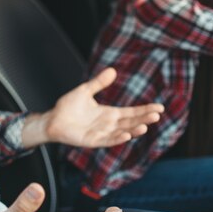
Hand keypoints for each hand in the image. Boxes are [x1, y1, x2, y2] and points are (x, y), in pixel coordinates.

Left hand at [23, 67, 162, 148]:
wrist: (53, 119)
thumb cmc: (68, 106)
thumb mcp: (85, 91)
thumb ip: (99, 82)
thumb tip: (113, 70)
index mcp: (110, 113)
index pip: (132, 112)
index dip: (145, 110)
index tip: (159, 108)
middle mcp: (109, 124)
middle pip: (131, 122)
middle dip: (144, 119)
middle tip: (157, 115)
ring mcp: (102, 133)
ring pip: (122, 132)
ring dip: (133, 130)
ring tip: (145, 126)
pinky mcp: (92, 141)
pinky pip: (107, 140)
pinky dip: (117, 138)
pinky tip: (126, 135)